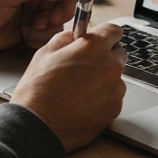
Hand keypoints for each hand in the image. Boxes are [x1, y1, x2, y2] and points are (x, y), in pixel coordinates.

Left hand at [0, 0, 84, 55]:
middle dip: (61, 12)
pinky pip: (49, 34)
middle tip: (48, 19)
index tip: (75, 2)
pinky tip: (25, 35)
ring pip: (60, 19)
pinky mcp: (31, 28)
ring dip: (48, 26)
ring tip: (30, 27)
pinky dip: (41, 37)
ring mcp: (34, 10)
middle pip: (67, 0)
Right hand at [11, 23, 127, 151]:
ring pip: (115, 78)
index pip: (114, 30)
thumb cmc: (38, 91)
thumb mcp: (45, 52)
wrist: (38, 126)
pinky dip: (102, 98)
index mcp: (95, 47)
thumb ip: (66, 38)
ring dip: (103, 79)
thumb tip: (74, 37)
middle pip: (118, 54)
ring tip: (78, 90)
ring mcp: (115, 90)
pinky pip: (113, 97)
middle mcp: (111, 66)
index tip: (99, 39)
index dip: (104, 34)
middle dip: (104, 56)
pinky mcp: (115, 110)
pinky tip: (82, 103)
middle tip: (84, 66)